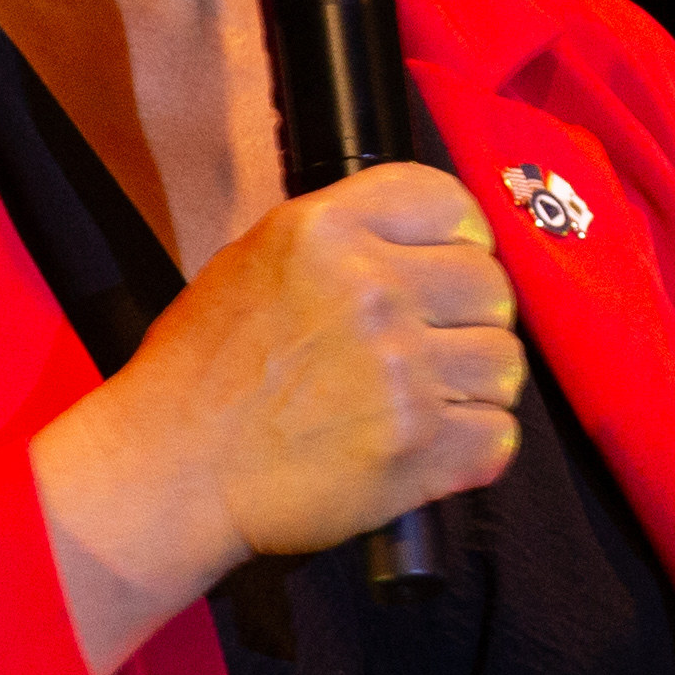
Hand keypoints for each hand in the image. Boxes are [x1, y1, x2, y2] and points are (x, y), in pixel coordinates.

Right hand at [31, 163, 522, 672]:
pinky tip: (436, 446)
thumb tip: (421, 245)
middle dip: (471, 319)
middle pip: (490, 285)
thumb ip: (340, 241)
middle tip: (436, 346)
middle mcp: (372, 288)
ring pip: (505, 362)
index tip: (452, 263)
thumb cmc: (200, 375)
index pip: (450, 202)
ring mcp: (401, 368)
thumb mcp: (254, 261)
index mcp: (327, 230)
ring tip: (434, 401)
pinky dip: (477, 448)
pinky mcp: (418, 444)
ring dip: (479, 386)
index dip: (461, 239)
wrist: (169, 472)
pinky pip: (500, 436)